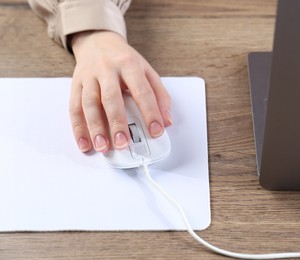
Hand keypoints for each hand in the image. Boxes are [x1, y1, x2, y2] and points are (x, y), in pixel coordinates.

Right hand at [69, 30, 171, 152]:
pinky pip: (74, 108)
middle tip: (123, 143)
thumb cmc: (125, 60)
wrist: (98, 41)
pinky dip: (78, 128)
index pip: (142, 91)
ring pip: (89, 103)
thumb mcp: (147, 71)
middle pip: (111, 98)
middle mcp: (107, 69)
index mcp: (130, 64)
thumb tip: (167, 122)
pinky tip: (84, 143)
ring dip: (95, 128)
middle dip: (117, 123)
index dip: (150, 112)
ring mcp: (89, 77)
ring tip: (103, 146)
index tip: (156, 131)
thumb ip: (160, 95)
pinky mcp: (76, 85)